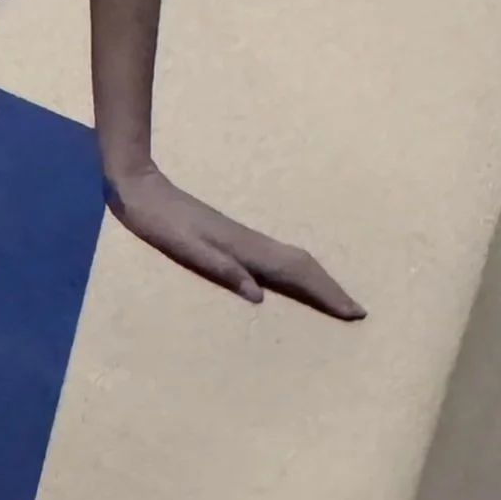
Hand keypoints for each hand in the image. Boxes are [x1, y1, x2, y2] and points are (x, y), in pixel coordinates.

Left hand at [107, 167, 364, 318]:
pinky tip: (297, 280)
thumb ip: (220, 269)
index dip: (324, 292)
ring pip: (293, 259)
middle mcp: (249, 241)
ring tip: (338, 300)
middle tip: (358, 311)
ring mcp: (244, 238)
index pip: (294, 271)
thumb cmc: (159, 223)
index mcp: (242, 248)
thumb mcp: (184, 250)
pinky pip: (278, 258)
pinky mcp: (235, 238)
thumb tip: (260, 295)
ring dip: (319, 279)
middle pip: (302, 263)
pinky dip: (299, 271)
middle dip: (331, 287)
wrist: (142, 189)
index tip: (352, 310)